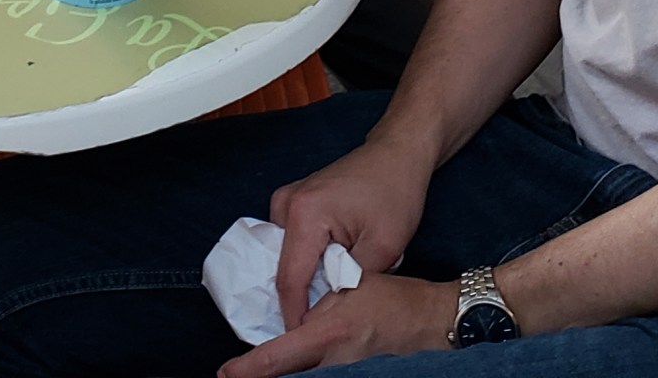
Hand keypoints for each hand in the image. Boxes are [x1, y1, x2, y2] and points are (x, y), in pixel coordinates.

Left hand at [219, 275, 453, 376]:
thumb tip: (292, 320)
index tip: (226, 373)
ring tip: (261, 373)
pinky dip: (309, 375)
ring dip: (287, 375)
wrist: (431, 322)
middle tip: (236, 375)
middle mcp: (337, 363)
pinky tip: (299, 372)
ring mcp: (352, 376)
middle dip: (263, 377)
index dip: (249, 369)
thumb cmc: (392, 298)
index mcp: (329, 334)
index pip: (279, 357)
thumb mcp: (349, 288)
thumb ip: (317, 307)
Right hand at [270, 140, 429, 327]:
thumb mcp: (382, 247)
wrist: (397, 153)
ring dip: (303, 282)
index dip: (295, 317)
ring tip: (326, 301)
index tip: (304, 343)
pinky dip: (305, 264)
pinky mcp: (293, 203)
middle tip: (319, 326)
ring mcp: (286, 201)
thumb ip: (351, 283)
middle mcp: (285, 204)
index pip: (289, 280)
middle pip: (281, 269)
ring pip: (285, 258)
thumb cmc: (394, 193)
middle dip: (298, 301)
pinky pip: (291, 245)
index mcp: (304, 214)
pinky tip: (326, 277)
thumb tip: (329, 313)